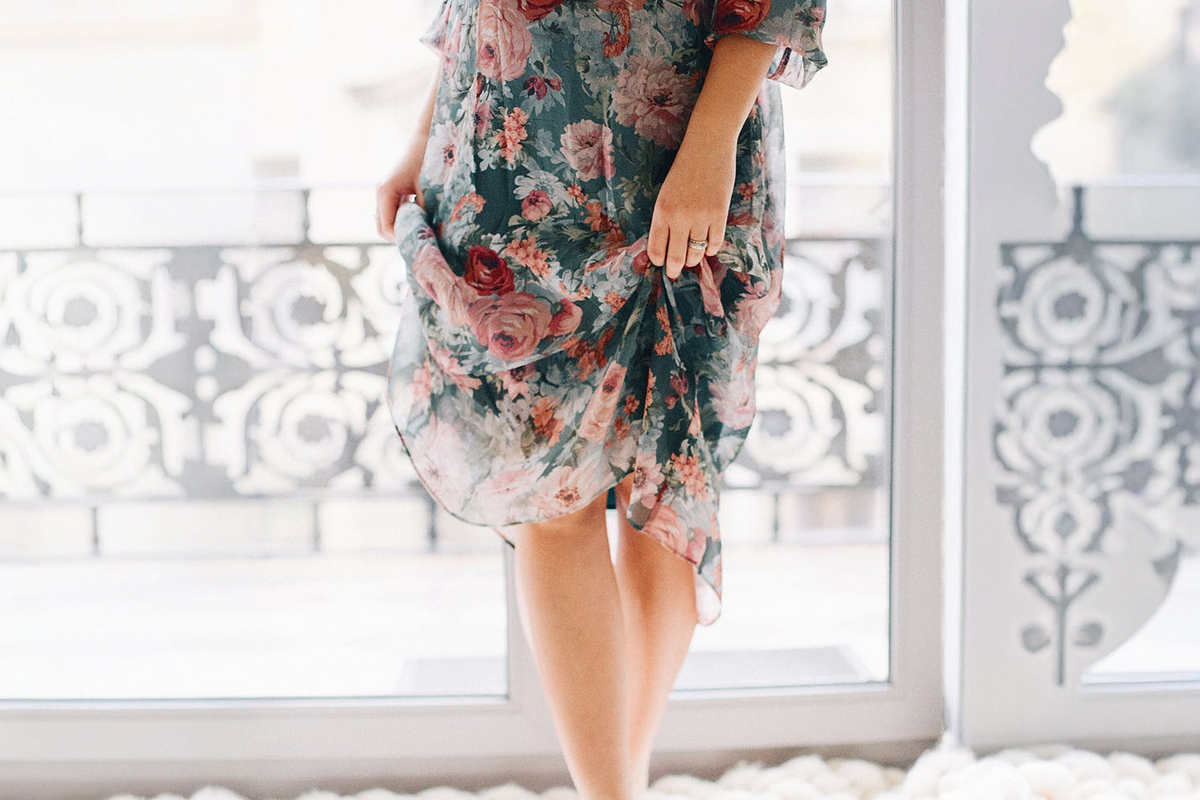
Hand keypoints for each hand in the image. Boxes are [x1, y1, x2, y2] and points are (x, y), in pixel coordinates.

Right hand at [375, 144, 427, 242]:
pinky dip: (405, 219)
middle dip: (400, 237)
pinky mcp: (391, 189)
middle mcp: (380, 192)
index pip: (387, 228)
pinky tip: (422, 219)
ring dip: (403, 228)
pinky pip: (393, 212)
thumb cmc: (428, 159)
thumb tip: (427, 233)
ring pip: (387, 221)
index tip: (421, 243)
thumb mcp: (429, 188)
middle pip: (382, 227)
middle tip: (421, 241)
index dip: (402, 239)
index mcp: (385, 192)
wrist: (427, 136)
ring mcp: (384, 191)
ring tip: (423, 231)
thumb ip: (425, 211)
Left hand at [646, 139, 736, 279]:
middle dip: (675, 268)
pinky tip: (707, 246)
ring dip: (693, 259)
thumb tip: (667, 246)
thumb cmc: (683, 170)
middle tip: (675, 272)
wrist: (707, 147)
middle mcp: (680, 217)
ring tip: (692, 258)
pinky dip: (710, 248)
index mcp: (662, 211)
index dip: (658, 260)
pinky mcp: (719, 214)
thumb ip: (665, 218)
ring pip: (696, 253)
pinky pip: (715, 243)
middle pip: (676, 257)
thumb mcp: (666, 194)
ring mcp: (701, 217)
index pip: (656, 249)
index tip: (661, 263)